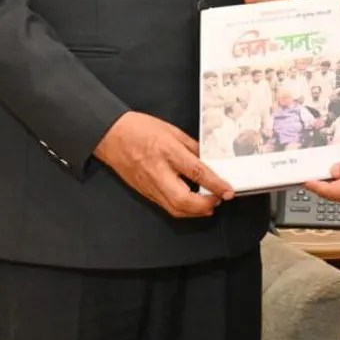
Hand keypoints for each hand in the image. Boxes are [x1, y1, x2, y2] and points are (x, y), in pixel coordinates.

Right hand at [94, 111, 234, 217]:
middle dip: (205, 205)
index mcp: (167, 152)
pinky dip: (182, 209)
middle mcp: (158, 172)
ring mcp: (150, 185)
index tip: (228, 190)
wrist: (111, 136)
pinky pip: (166, 206)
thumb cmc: (139, 128)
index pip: (196, 172)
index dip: (215, 184)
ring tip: (209, 204)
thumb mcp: (171, 130)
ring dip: (195, 211)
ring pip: (175, 208)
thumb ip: (191, 146)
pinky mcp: (145, 192)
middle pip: (184, 199)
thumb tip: (208, 159)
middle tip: (219, 199)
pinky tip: (191, 205)